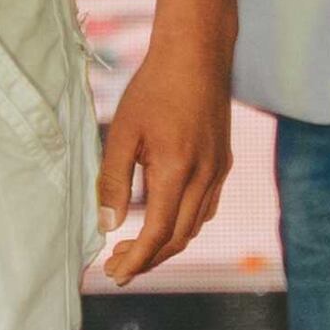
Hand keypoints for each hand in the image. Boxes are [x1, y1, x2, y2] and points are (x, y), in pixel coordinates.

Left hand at [93, 28, 236, 284]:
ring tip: (134, 250)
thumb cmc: (153, 89)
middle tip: (118, 268)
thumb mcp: (122, 133)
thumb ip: (112, 180)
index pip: (157, 234)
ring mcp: (219, 171)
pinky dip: (183, 224)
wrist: (196, 56)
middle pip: (178, 238)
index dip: (136, 260)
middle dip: (148, 260)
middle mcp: (204, 177)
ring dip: (166, 245)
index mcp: (176, 171)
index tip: (114, 274)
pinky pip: (205, 207)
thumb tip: (106, 226)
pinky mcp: (223, 162)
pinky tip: (162, 221)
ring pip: (194, 225)